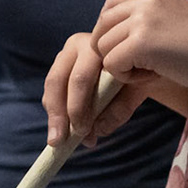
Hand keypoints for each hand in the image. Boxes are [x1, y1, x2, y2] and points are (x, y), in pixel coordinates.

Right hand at [45, 32, 148, 147]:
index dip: (78, 107)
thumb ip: (120, 109)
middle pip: (58, 81)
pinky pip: (50, 93)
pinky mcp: (58, 67)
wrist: (135, 62)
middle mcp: (77, 45)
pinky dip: (55, 113)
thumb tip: (97, 130)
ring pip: (51, 87)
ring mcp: (65, 54)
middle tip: (60, 141)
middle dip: (59, 114)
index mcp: (98, 47)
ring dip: (54, 116)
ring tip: (58, 140)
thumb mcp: (136, 91)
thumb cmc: (137, 76)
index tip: (82, 132)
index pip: (80, 79)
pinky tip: (64, 130)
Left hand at [92, 0, 187, 98]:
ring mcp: (142, 20)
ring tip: (151, 71)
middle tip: (140, 65)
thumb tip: (117, 40)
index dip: (112, 31)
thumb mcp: (177, 23)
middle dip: (111, 50)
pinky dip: (127, 77)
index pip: (111, 5)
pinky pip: (112, 64)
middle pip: (101, 25)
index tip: (131, 50)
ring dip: (121, 65)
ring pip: (102, 46)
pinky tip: (153, 76)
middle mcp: (146, 2)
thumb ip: (149, 23)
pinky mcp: (141, 43)